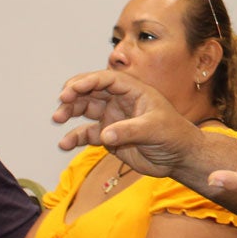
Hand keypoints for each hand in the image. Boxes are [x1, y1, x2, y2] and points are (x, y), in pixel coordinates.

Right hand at [54, 70, 199, 177]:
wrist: (179, 157)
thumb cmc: (174, 136)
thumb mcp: (155, 129)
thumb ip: (130, 131)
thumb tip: (105, 135)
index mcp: (134, 90)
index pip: (106, 80)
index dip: (87, 81)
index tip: (71, 89)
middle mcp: (120, 101)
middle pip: (91, 91)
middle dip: (74, 94)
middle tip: (62, 101)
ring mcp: (113, 117)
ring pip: (85, 109)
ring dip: (70, 111)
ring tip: (57, 118)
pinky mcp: (109, 136)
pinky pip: (87, 133)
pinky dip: (75, 137)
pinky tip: (64, 143)